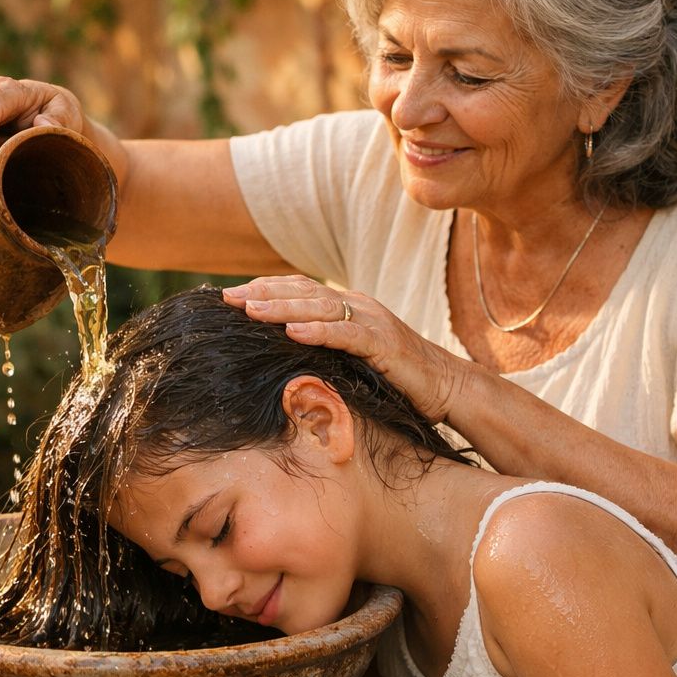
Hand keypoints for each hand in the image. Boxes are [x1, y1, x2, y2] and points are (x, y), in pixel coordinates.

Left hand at [222, 276, 470, 423]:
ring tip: (251, 310)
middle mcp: (360, 307)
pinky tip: (293, 331)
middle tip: (228, 298)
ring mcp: (374, 322)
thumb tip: (286, 355)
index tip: (232, 296)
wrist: (448, 387)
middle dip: (263, 293)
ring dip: (283, 307)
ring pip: (321, 307)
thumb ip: (326, 350)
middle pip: (303, 292)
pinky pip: (347, 334)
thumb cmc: (399, 379)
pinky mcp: (385, 344)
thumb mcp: (354, 360)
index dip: (266, 289)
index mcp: (350, 308)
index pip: (300, 290)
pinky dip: (319, 330)